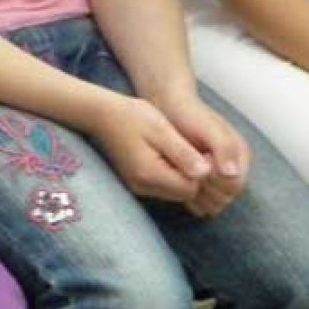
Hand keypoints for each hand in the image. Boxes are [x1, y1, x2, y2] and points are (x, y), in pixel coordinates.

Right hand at [89, 95, 209, 203]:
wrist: (101, 115)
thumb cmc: (132, 116)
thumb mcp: (162, 131)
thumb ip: (184, 153)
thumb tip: (207, 173)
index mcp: (150, 174)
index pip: (191, 188)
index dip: (202, 173)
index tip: (204, 152)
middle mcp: (144, 186)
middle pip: (184, 193)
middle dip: (194, 176)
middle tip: (194, 149)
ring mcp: (139, 186)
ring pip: (175, 191)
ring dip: (184, 175)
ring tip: (182, 149)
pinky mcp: (138, 181)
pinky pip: (165, 186)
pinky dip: (173, 174)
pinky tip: (170, 154)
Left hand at [154, 93, 250, 218]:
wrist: (170, 108)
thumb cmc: (190, 115)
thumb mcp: (208, 127)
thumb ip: (224, 147)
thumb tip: (232, 173)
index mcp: (241, 155)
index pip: (235, 186)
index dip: (215, 182)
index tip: (198, 166)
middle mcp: (233, 167)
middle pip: (226, 197)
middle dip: (206, 189)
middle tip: (187, 171)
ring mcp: (218, 176)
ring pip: (215, 202)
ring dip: (198, 195)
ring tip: (182, 175)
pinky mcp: (203, 181)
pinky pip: (203, 202)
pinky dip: (191, 198)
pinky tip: (178, 183)